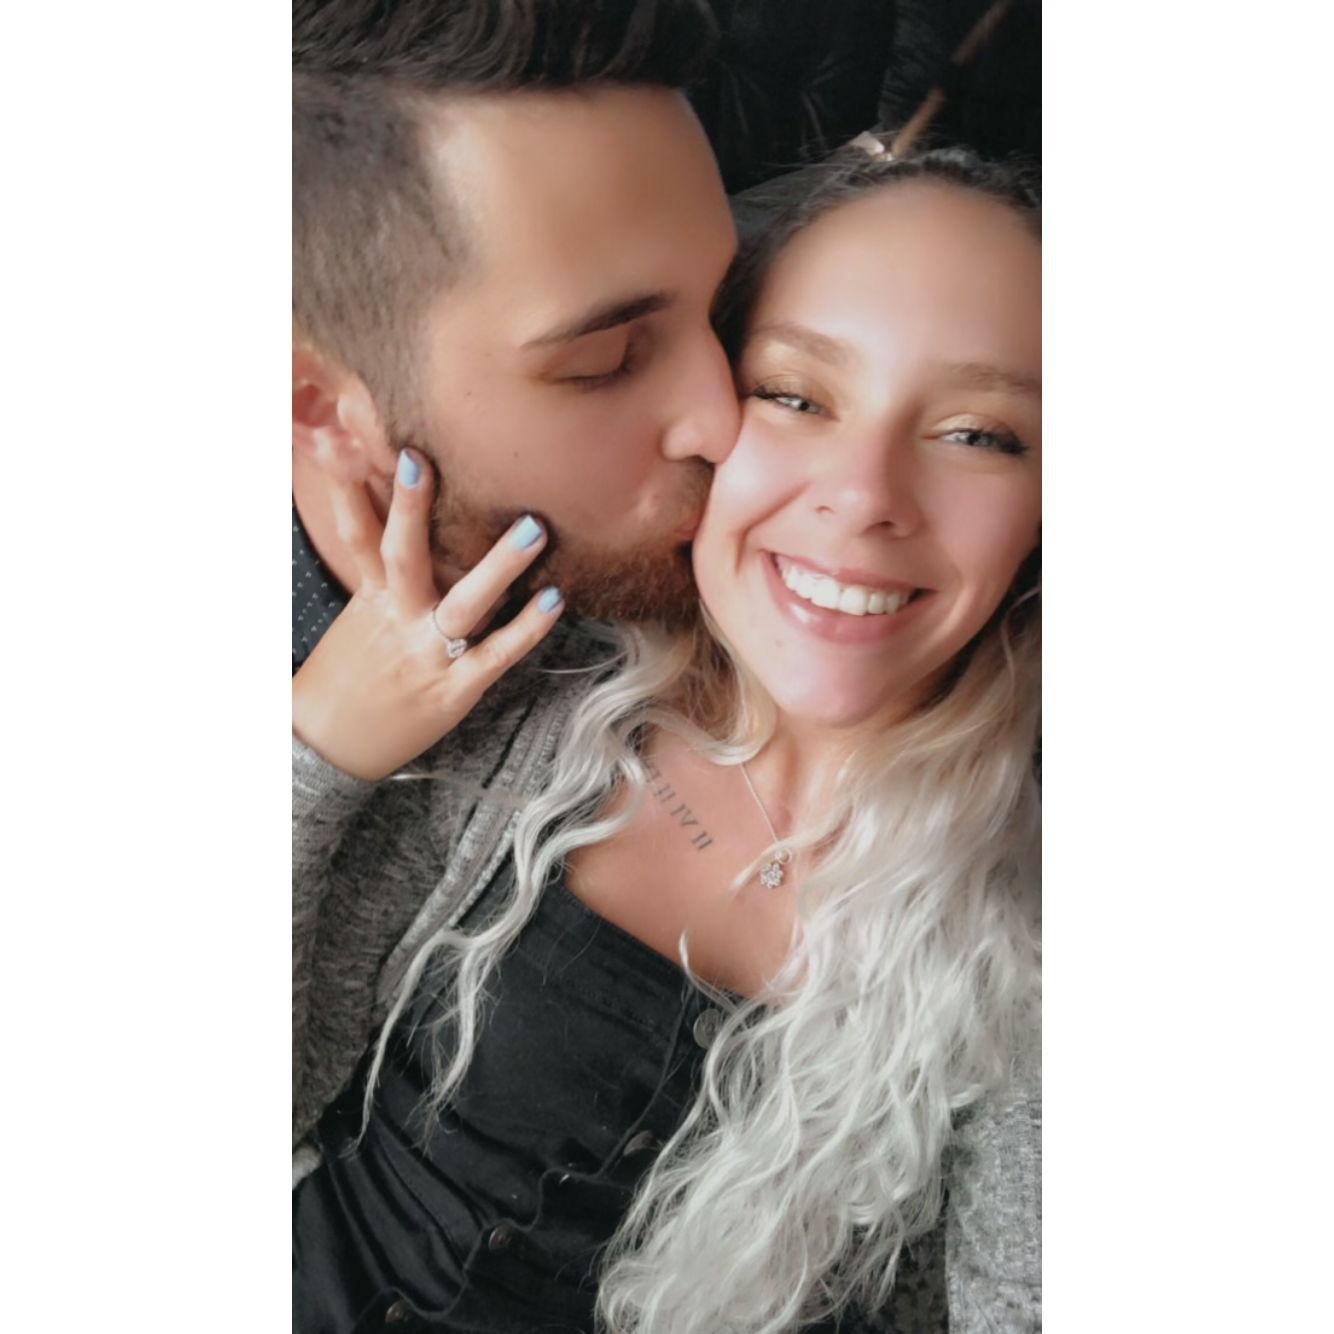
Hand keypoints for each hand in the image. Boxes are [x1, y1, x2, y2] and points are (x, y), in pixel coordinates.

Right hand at [292, 448, 562, 780]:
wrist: (328, 744)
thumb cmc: (349, 671)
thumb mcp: (357, 614)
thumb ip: (379, 566)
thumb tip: (388, 506)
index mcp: (369, 597)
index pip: (356, 534)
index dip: (351, 489)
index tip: (348, 437)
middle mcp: (395, 618)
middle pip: (399, 555)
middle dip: (410, 505)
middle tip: (426, 456)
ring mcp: (425, 653)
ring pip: (460, 603)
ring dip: (497, 565)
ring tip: (534, 528)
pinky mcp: (453, 688)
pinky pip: (493, 655)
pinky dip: (525, 629)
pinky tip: (553, 600)